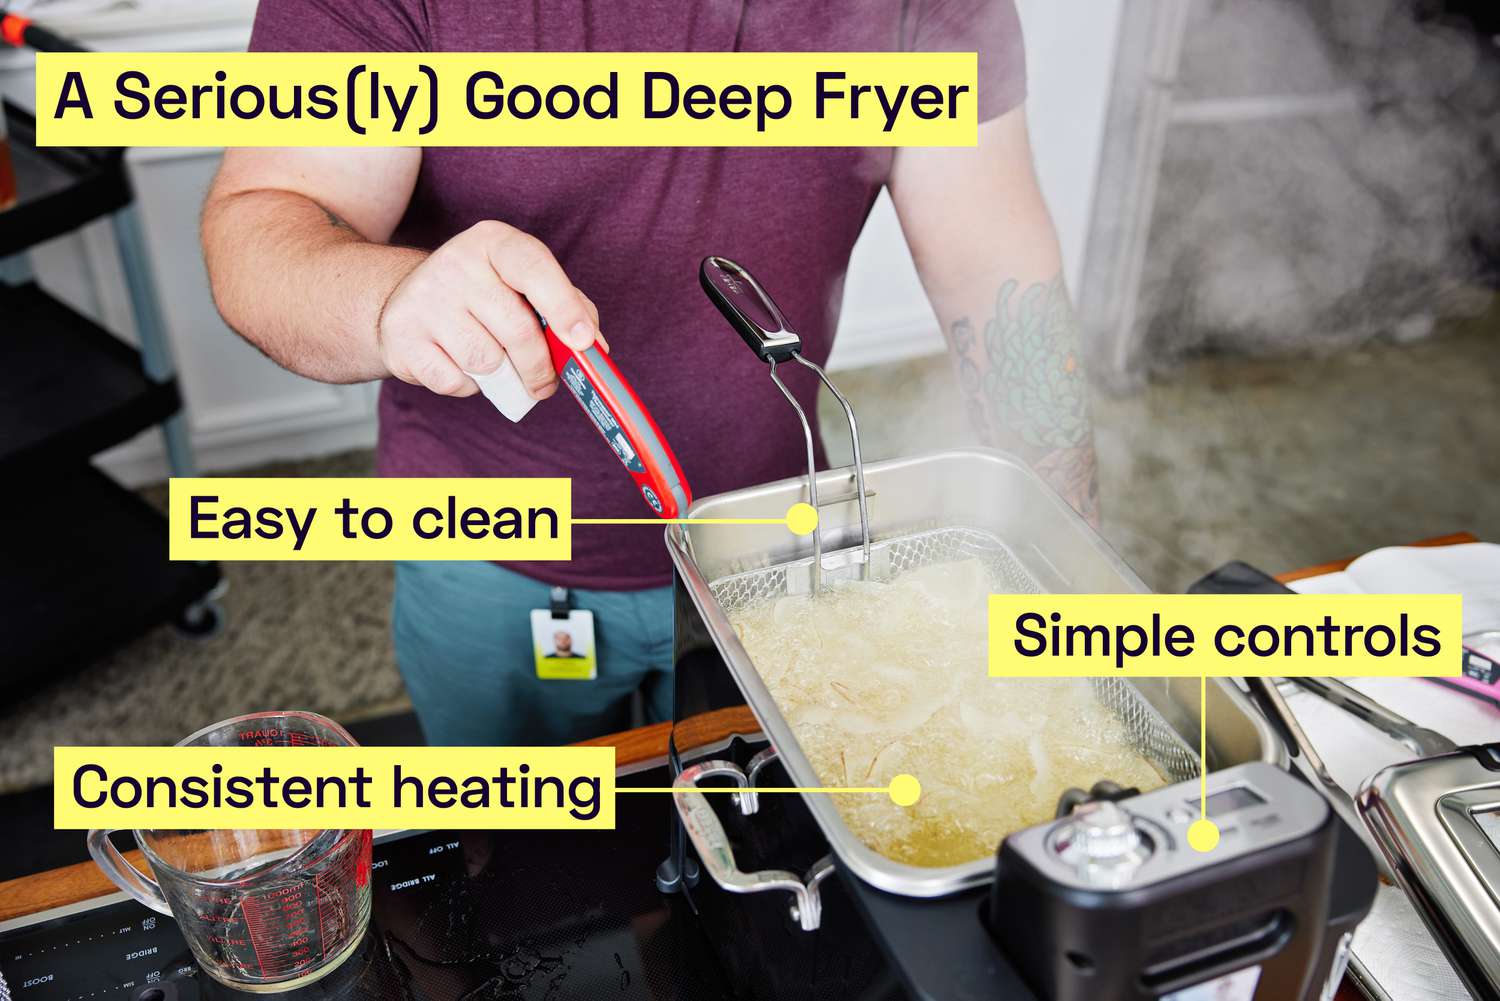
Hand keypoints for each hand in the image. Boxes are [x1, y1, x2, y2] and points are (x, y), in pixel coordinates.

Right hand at [376, 220, 600, 398]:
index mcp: (494, 242)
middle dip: (540, 368)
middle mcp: (456, 263)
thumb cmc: (484, 295)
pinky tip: (461, 366)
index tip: (583, 342)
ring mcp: (424, 299)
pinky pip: (455, 381)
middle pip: (517, 331)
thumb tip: (593, 347)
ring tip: (497, 365)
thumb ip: (567, 306)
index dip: (564, 308)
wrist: (405, 299)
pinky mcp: (402, 337)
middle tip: (544, 384)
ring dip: (502, 377)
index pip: (534, 269)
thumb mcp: (524, 284)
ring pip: (486, 362)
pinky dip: (469, 386)